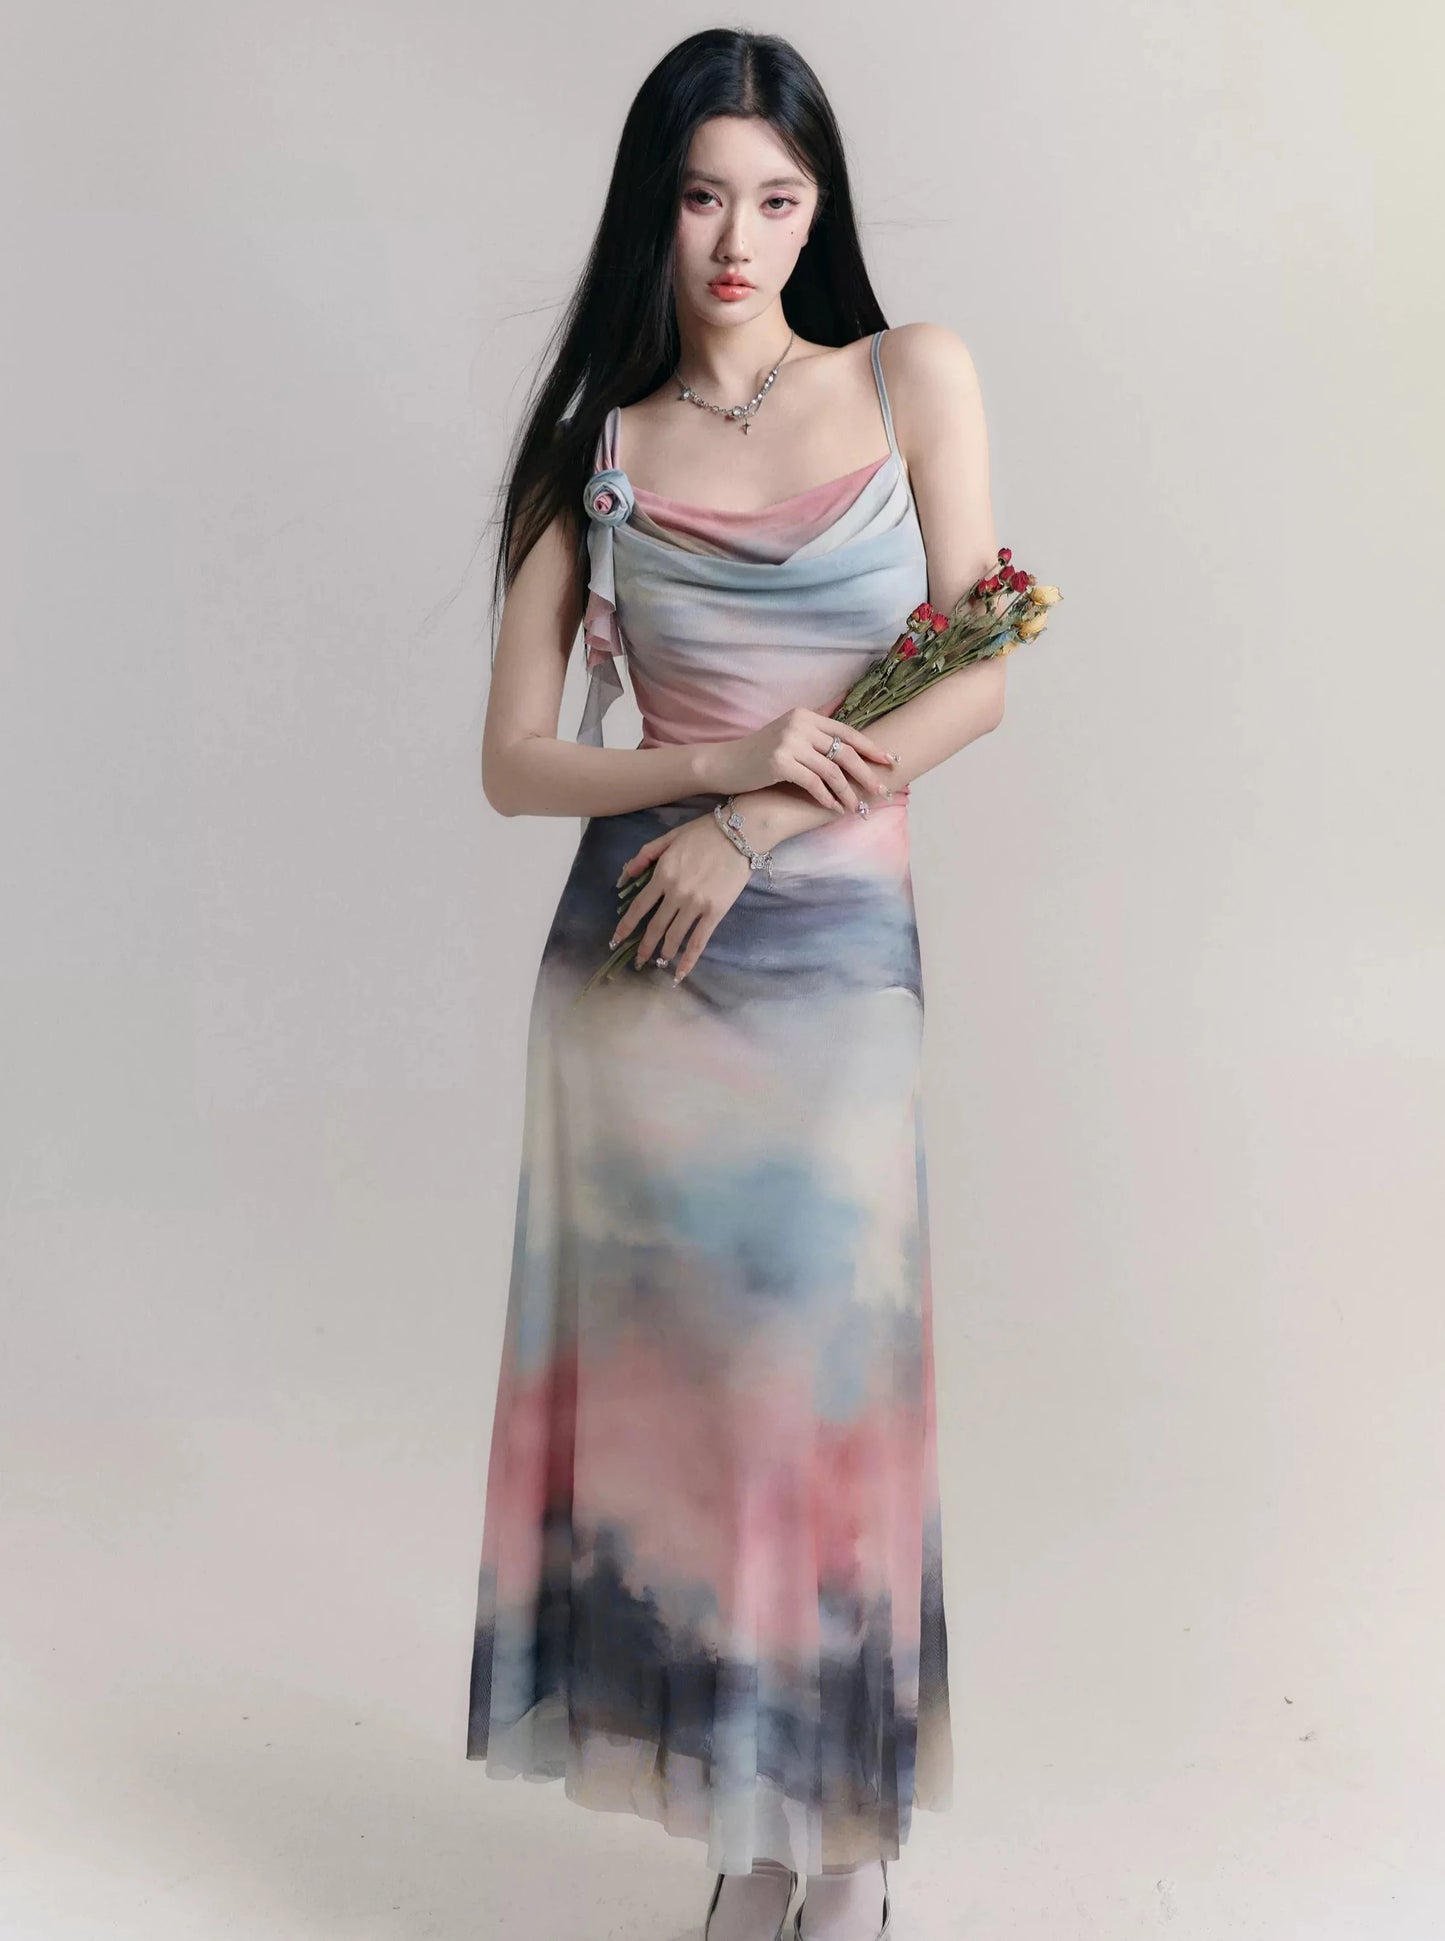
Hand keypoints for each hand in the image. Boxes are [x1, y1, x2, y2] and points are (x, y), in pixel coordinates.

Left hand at [610, 811, 753, 984]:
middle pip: (655, 927)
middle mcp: (676, 893)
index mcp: (663, 874)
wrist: (741, 833)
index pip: (638, 907)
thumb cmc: (704, 832)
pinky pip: (699, 941)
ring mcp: (696, 904)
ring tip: (658, 961)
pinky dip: (689, 959)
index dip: (625, 926)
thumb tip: (625, 876)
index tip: (616, 940)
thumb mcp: (669, 837)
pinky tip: (680, 972)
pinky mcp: (716, 912)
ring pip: (675, 936)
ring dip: (664, 953)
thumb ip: (645, 855)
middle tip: (637, 960)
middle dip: (643, 946)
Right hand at [699, 708, 897, 813]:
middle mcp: (799, 724)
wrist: (723, 764)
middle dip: (866, 773)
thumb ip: (813, 738)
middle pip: (843, 751)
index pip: (846, 731)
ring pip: (831, 770)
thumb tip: (846, 750)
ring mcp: (789, 742)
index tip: (889, 761)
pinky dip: (826, 798)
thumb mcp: (787, 737)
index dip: (870, 747)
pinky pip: (813, 783)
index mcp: (805, 716)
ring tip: (856, 807)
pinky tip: (833, 808)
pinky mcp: (779, 762)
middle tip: (881, 790)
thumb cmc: (758, 756)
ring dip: (847, 792)